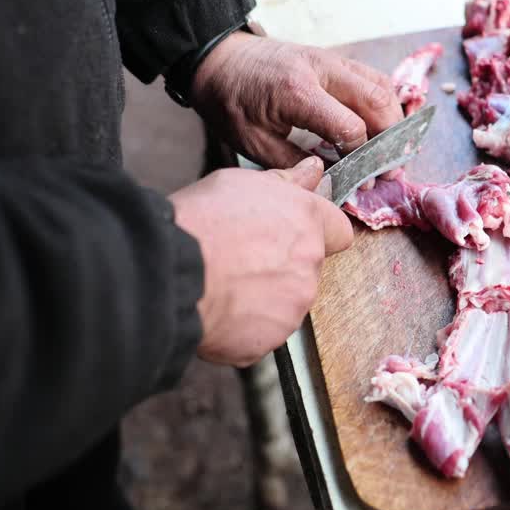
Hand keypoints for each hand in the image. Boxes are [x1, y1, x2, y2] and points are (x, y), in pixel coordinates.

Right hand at [169, 157, 352, 366]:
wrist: (171, 271)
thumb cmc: (199, 224)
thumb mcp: (240, 184)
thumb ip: (285, 182)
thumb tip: (312, 171)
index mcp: (307, 222)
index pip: (338, 230)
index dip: (317, 232)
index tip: (296, 235)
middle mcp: (309, 264)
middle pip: (307, 268)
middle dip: (283, 266)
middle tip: (242, 259)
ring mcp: (293, 305)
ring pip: (286, 303)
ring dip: (265, 297)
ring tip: (226, 285)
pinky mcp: (271, 338)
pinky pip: (263, 333)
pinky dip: (245, 326)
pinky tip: (220, 309)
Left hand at [193, 31, 402, 167]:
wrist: (219, 59)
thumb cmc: (231, 102)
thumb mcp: (253, 142)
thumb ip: (295, 164)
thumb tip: (334, 182)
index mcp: (298, 92)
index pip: (351, 127)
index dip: (363, 158)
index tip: (362, 181)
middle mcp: (322, 70)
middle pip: (377, 102)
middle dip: (392, 140)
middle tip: (392, 171)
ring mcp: (332, 60)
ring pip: (382, 87)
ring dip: (395, 121)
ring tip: (394, 152)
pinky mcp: (335, 59)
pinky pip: (373, 78)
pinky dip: (385, 103)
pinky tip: (383, 127)